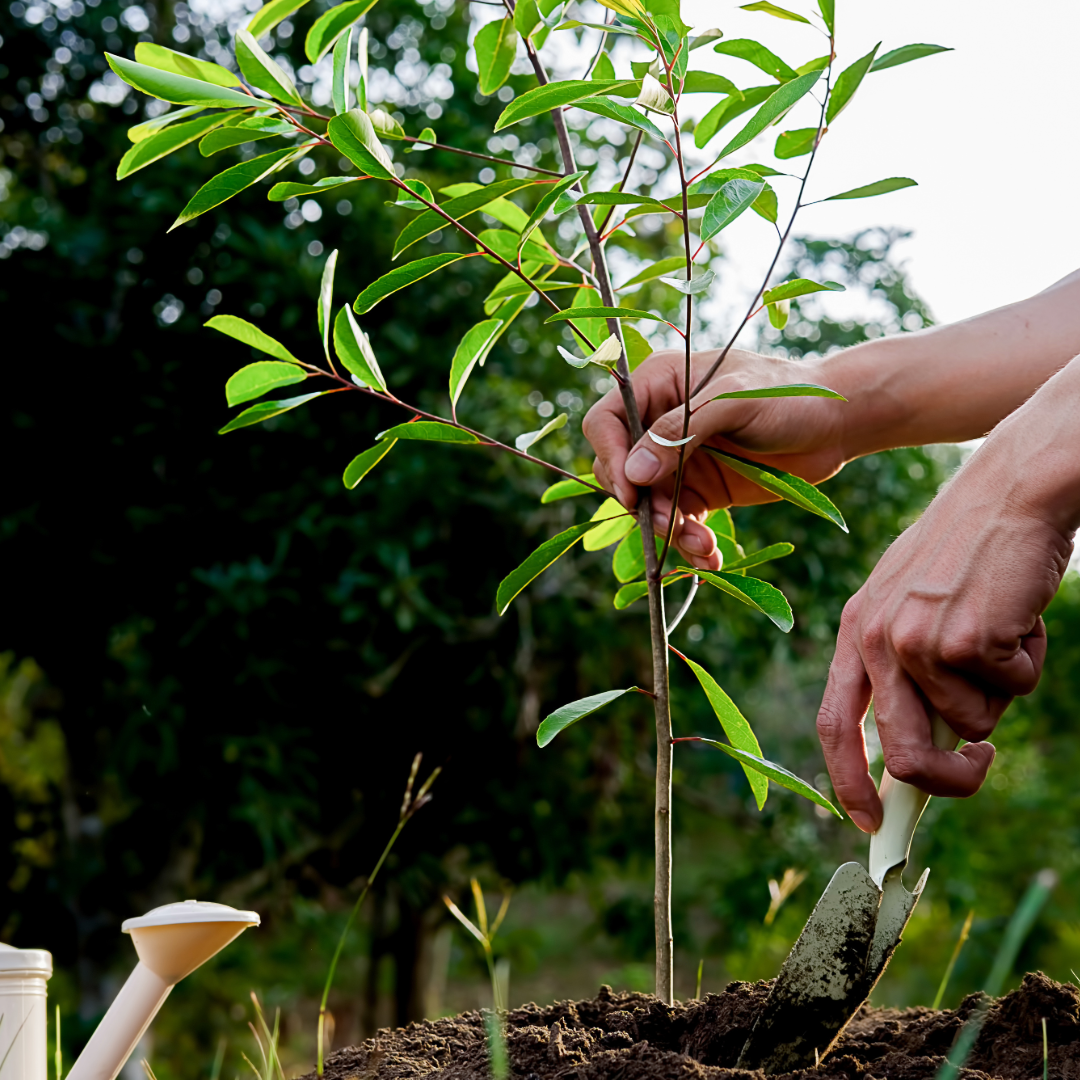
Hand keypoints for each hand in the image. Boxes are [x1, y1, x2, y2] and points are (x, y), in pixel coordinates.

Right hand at [581, 347, 849, 567]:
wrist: (839, 422)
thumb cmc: (790, 394)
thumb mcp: (735, 402)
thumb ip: (682, 432)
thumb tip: (634, 474)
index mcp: (658, 384)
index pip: (607, 422)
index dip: (612, 457)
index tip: (632, 491)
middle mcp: (660, 423)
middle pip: (621, 470)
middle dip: (642, 503)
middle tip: (670, 524)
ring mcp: (679, 460)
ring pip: (649, 505)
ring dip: (669, 531)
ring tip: (702, 547)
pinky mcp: (701, 491)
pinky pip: (679, 523)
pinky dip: (690, 545)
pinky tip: (711, 560)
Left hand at [816, 449, 1072, 832]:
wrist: (1010, 491)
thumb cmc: (967, 552)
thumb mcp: (912, 605)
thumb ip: (906, 671)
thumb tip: (918, 753)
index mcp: (854, 631)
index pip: (835, 724)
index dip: (848, 782)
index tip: (870, 822)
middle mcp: (875, 638)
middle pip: (904, 754)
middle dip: (948, 781)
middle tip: (980, 766)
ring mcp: (917, 640)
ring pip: (974, 721)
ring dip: (1002, 689)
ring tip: (1001, 630)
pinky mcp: (966, 639)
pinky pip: (1013, 689)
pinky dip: (1028, 662)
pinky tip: (1018, 615)